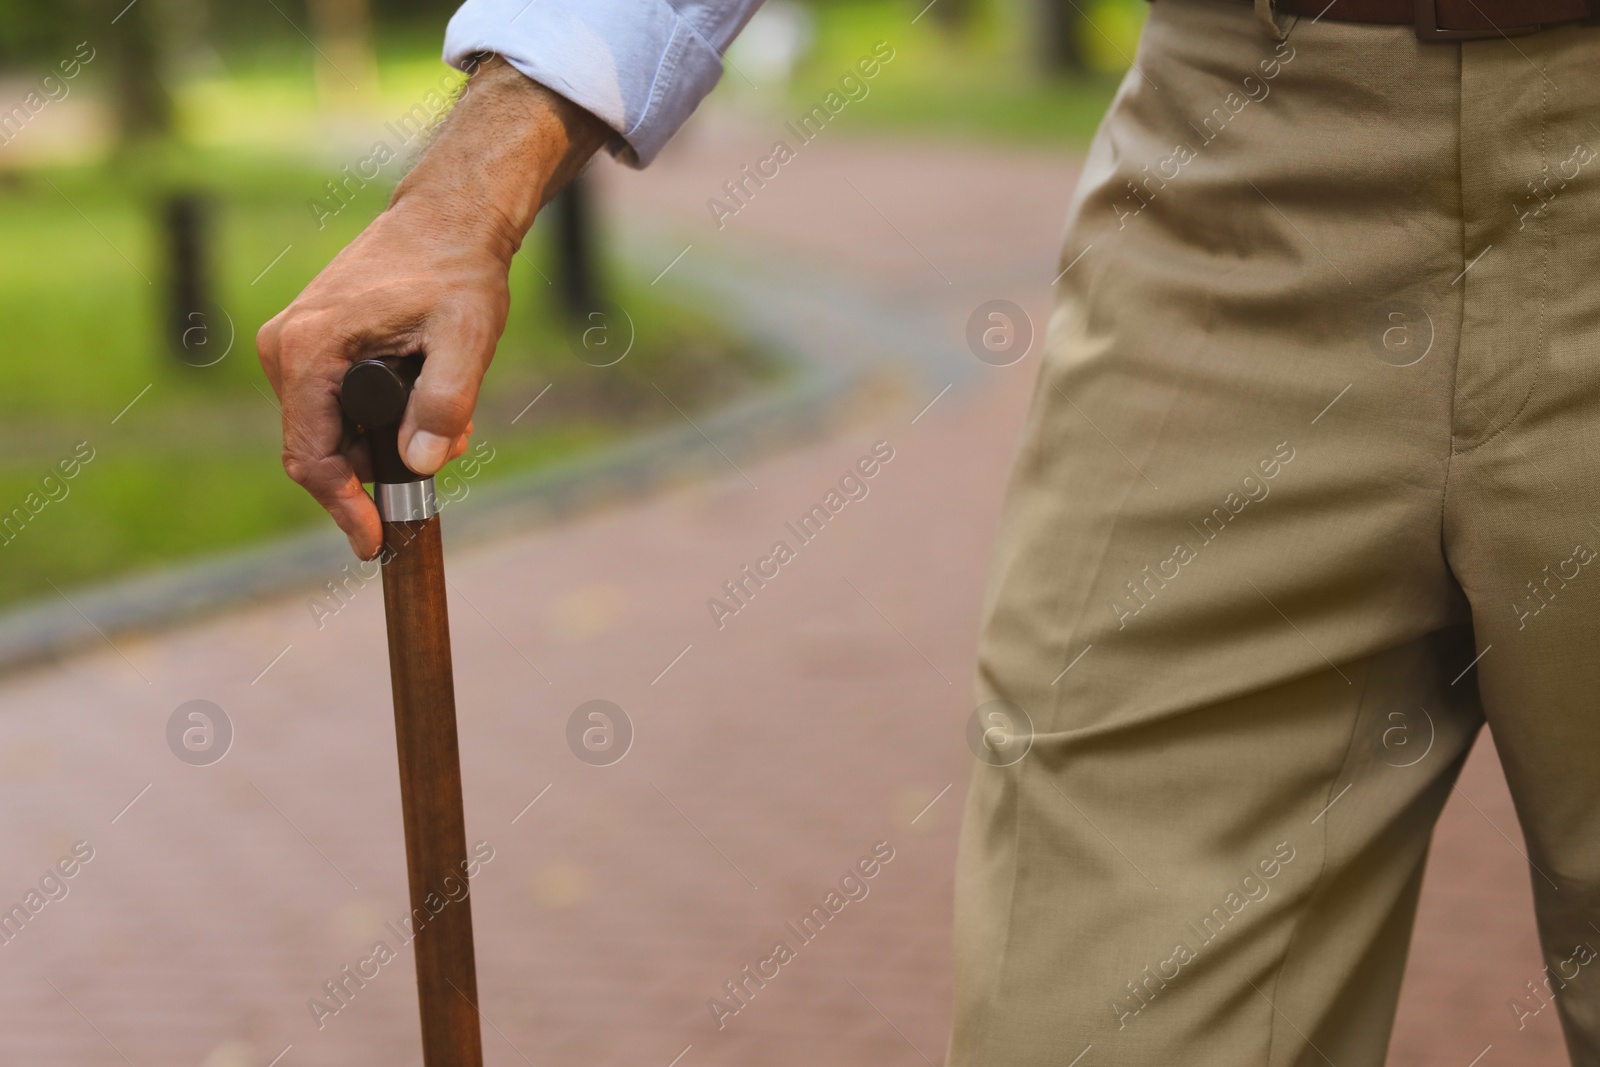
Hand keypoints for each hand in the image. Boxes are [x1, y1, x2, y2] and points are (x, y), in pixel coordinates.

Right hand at [257, 56, 607, 558]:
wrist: (448, 219)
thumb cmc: (457, 271)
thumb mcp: (467, 337)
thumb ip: (446, 400)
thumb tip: (423, 463)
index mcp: (306, 351)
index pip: (311, 459)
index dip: (344, 510)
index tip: (376, 545)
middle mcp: (285, 349)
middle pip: (323, 450)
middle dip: (382, 469)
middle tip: (445, 454)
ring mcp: (293, 346)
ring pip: (335, 431)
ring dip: (388, 442)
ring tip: (447, 413)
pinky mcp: (311, 345)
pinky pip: (338, 407)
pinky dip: (382, 418)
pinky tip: (426, 394)